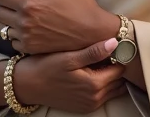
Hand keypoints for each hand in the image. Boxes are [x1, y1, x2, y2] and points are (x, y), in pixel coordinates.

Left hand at [0, 0, 116, 54]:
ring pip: (3, 29)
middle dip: (2, 5)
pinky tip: (26, 28)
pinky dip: (16, 35)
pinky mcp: (31, 49)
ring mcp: (27, 38)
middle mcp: (25, 23)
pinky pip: (13, 42)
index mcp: (30, 5)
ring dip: (7, 21)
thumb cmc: (82, 7)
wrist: (93, 33)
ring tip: (17, 14)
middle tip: (10, 0)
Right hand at [12, 38, 128, 113]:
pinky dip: (104, 85)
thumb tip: (115, 42)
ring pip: (114, 89)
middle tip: (107, 51)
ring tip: (100, 61)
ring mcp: (91, 105)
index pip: (120, 69)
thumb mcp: (69, 57)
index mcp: (94, 84)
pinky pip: (104, 96)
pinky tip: (93, 71)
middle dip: (116, 66)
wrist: (29, 85)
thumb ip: (93, 52)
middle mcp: (95, 98)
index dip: (118, 56)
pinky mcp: (85, 107)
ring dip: (111, 76)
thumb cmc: (47, 67)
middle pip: (119, 80)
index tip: (113, 44)